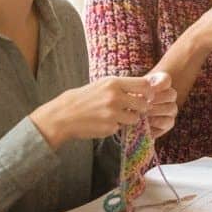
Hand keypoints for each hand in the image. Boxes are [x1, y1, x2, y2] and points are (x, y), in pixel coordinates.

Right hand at [31, 73, 177, 148]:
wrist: (62, 116)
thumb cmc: (83, 98)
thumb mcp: (102, 85)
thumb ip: (122, 86)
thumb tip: (145, 86)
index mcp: (114, 83)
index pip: (144, 85)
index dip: (149, 91)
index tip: (148, 96)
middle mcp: (115, 97)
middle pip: (143, 103)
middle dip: (142, 107)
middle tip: (135, 109)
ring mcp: (113, 114)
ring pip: (135, 118)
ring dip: (130, 118)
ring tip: (118, 116)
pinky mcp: (109, 127)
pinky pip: (121, 127)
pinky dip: (116, 126)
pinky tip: (104, 123)